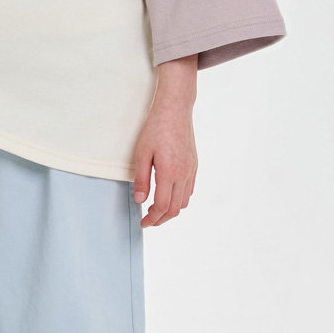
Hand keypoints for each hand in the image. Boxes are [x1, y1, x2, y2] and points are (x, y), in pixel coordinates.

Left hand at [132, 56, 198, 226]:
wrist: (175, 110)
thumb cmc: (156, 128)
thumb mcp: (141, 153)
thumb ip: (141, 179)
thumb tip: (139, 200)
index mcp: (168, 173)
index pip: (161, 206)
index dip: (151, 219)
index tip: (143, 222)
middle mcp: (183, 174)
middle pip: (175, 209)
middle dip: (161, 219)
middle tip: (149, 222)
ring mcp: (191, 170)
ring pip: (184, 201)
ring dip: (171, 210)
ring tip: (157, 210)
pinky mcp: (194, 165)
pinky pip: (189, 190)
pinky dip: (180, 199)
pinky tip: (169, 195)